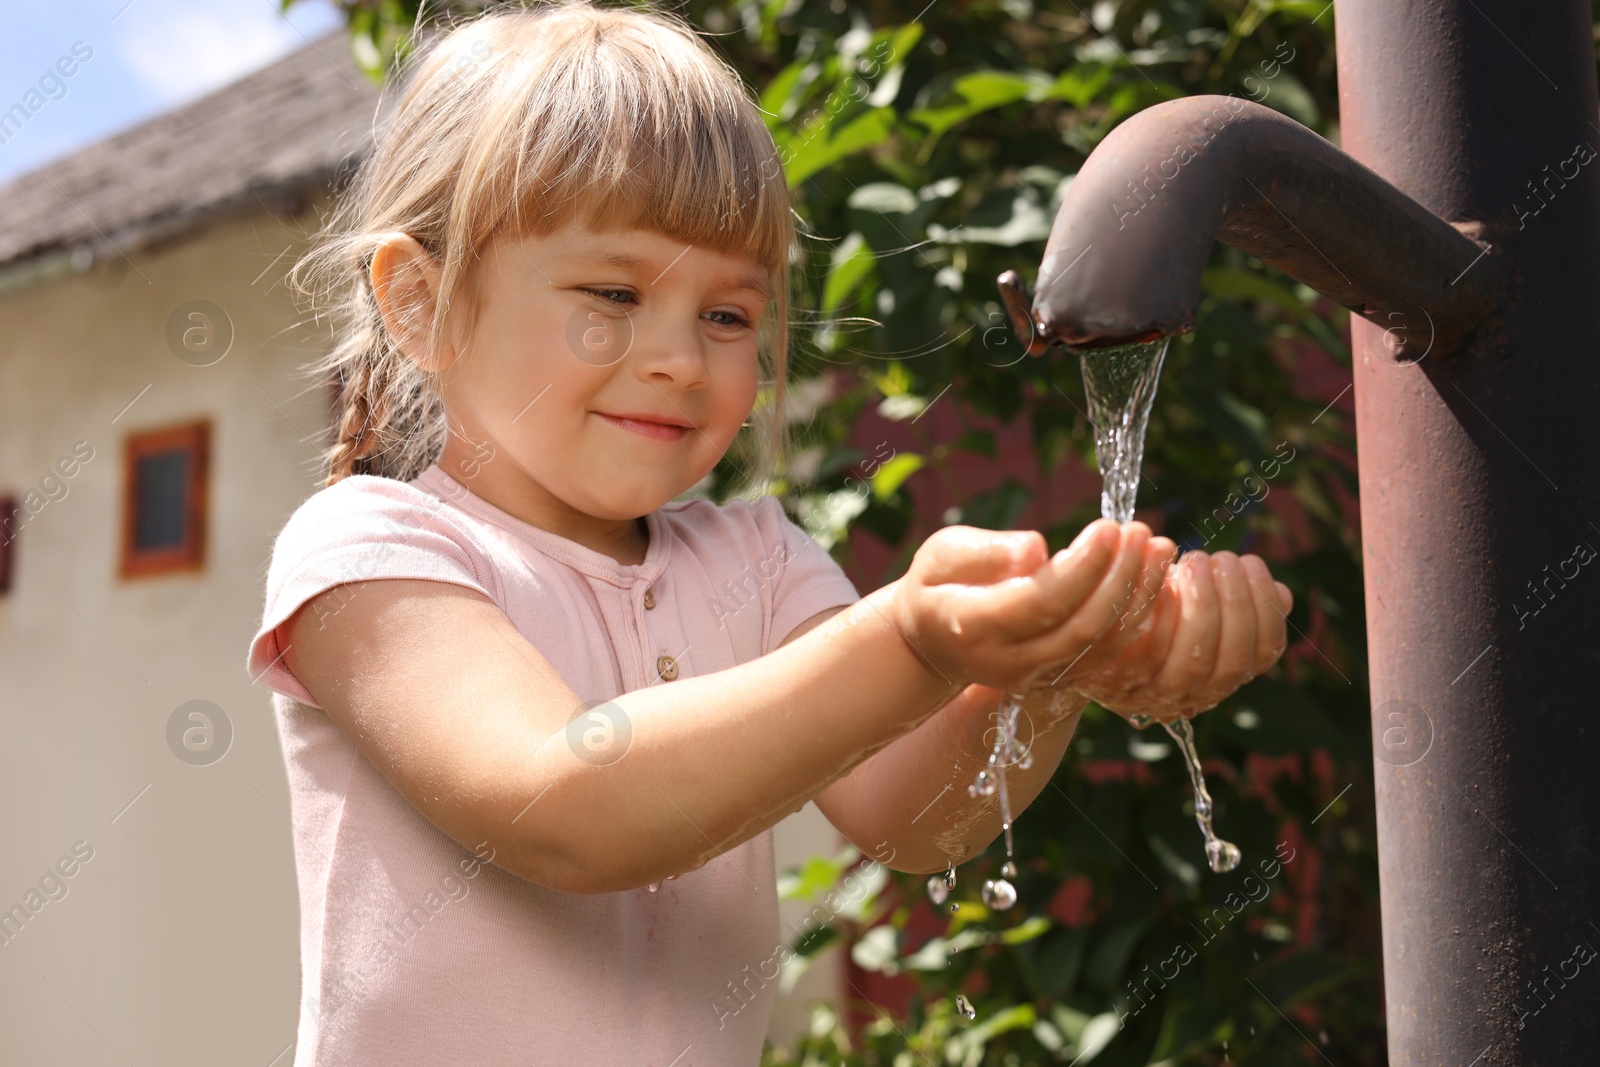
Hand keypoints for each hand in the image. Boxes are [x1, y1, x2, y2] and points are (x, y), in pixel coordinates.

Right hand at [890, 518, 1152, 691]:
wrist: (934, 641)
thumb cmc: (939, 583)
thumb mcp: (943, 555)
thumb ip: (985, 552)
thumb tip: (1038, 550)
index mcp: (974, 628)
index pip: (1042, 601)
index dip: (1082, 566)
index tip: (1108, 527)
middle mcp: (1009, 663)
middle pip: (1082, 628)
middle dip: (1121, 578)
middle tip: (1142, 532)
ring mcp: (1037, 678)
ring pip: (1103, 646)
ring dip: (1139, 597)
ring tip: (1158, 548)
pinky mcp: (1061, 679)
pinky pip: (1110, 655)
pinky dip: (1138, 618)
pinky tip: (1152, 578)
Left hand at [1067, 549, 1292, 721]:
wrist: (1057, 635)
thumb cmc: (1131, 613)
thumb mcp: (1185, 606)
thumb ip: (1230, 605)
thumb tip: (1282, 594)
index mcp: (1207, 679)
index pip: (1256, 658)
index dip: (1262, 611)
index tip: (1252, 564)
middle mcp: (1180, 698)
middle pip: (1228, 666)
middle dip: (1233, 605)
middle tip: (1219, 558)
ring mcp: (1144, 694)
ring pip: (1191, 663)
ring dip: (1201, 605)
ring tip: (1194, 559)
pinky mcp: (1106, 679)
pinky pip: (1141, 649)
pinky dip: (1157, 608)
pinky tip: (1160, 572)